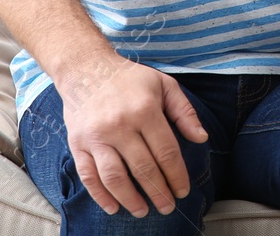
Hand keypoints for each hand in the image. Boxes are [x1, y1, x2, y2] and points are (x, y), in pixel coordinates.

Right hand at [58, 55, 208, 216]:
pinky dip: (100, 196)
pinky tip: (113, 207)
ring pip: (114, 177)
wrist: (86, 68)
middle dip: (158, 193)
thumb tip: (202, 138)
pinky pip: (88, 176)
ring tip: (143, 211)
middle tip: (168, 207)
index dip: (177, 176)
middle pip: (143, 168)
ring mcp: (96, 136)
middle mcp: (120, 125)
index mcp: (145, 110)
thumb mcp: (164, 85)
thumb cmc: (130, 78)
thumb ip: (184, 111)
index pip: (166, 152)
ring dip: (130, 199)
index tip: (183, 191)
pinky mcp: (77, 143)